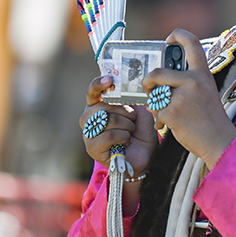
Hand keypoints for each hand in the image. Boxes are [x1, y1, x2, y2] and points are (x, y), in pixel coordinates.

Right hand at [80, 77, 158, 206]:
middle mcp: (90, 119)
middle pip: (100, 106)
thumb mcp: (140, 110)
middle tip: (133, 119)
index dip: (99, 84)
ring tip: (131, 131)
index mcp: (99, 106)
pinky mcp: (93, 148)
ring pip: (105, 120)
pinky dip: (122, 137)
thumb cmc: (141, 133)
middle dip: (123, 111)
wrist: (146, 156)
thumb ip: (131, 97)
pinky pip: (107, 136)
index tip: (110, 80)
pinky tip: (127, 141)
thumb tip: (129, 83)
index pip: (93, 91)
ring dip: (125, 125)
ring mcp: (89, 134)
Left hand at [142, 31, 235, 169]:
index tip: (168, 40)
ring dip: (156, 105)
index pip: (192, 43)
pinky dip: (159, 121)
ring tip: (166, 113)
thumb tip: (161, 77)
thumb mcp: (205, 91)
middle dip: (148, 82)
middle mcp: (193, 81)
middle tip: (149, 88)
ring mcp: (182, 97)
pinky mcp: (173, 112)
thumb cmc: (210, 118)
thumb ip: (188, 80)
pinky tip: (168, 125)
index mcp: (203, 73)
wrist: (219, 141)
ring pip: (155, 95)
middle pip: (157, 72)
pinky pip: (156, 112)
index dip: (178, 35)